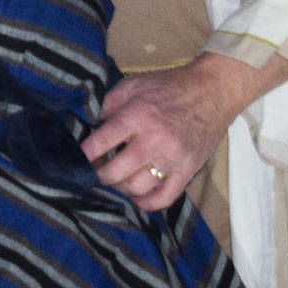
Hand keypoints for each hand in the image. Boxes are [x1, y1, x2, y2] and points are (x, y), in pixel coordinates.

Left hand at [81, 53, 287, 209]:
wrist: (211, 91)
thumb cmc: (169, 87)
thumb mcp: (132, 85)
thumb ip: (108, 105)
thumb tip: (92, 125)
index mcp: (136, 117)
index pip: (100, 144)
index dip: (84, 155)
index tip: (77, 159)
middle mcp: (153, 141)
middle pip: (115, 172)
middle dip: (99, 174)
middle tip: (95, 170)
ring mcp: (172, 159)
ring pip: (137, 188)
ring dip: (120, 187)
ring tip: (116, 178)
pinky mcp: (188, 171)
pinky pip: (164, 198)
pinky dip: (146, 203)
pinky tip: (136, 196)